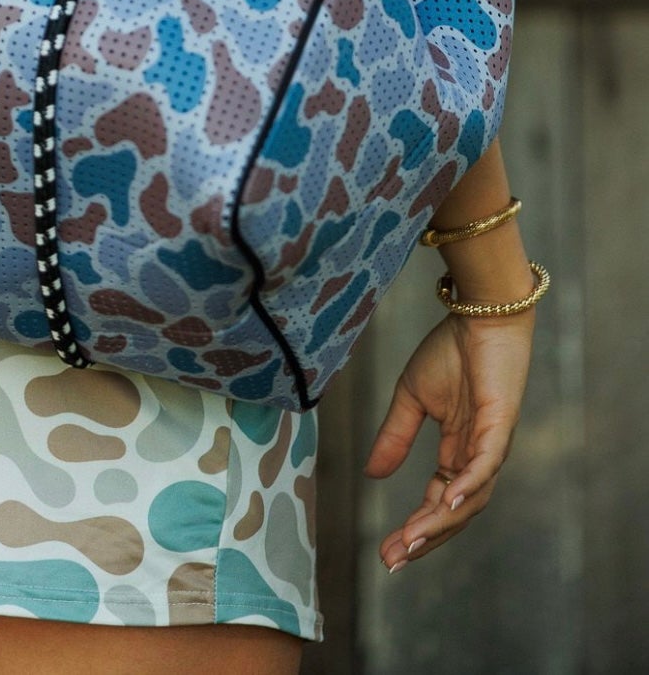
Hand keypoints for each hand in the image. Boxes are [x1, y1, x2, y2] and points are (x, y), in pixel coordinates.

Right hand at [364, 306, 534, 571]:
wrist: (478, 313)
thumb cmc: (451, 350)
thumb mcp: (411, 397)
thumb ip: (395, 436)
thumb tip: (373, 475)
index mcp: (457, 451)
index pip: (437, 502)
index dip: (414, 527)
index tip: (387, 551)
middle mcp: (477, 457)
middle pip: (454, 513)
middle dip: (425, 539)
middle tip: (393, 560)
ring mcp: (491, 445)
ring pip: (470, 500)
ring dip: (440, 523)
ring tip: (411, 541)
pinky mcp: (500, 426)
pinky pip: (485, 466)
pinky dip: (466, 487)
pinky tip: (444, 503)